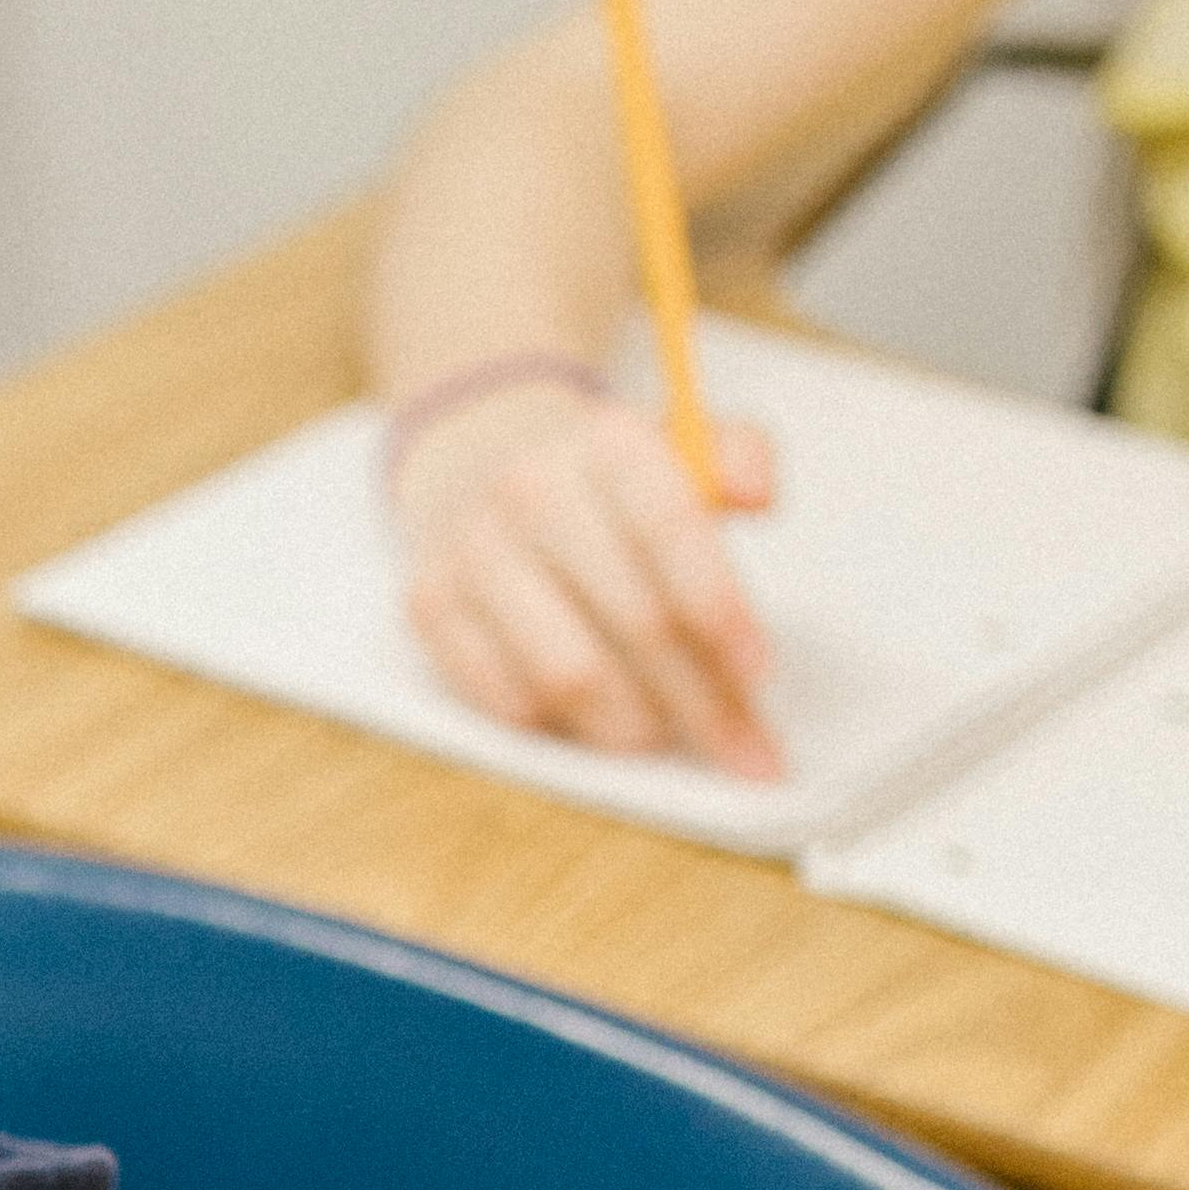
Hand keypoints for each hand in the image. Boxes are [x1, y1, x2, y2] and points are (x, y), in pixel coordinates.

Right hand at [390, 376, 788, 779]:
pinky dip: (562, 728)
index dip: (722, 611)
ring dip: (633, 725)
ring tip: (665, 738)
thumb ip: (736, 454)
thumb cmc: (602, 481)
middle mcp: (529, 489)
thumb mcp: (675, 443)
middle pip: (635, 619)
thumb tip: (758, 495)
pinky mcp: (429, 605)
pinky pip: (507, 699)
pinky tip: (597, 726)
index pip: (672, 530)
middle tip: (741, 747)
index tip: (759, 675)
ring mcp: (472, 550)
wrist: (474, 464)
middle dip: (700, 698)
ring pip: (570, 674)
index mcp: (605, 442)